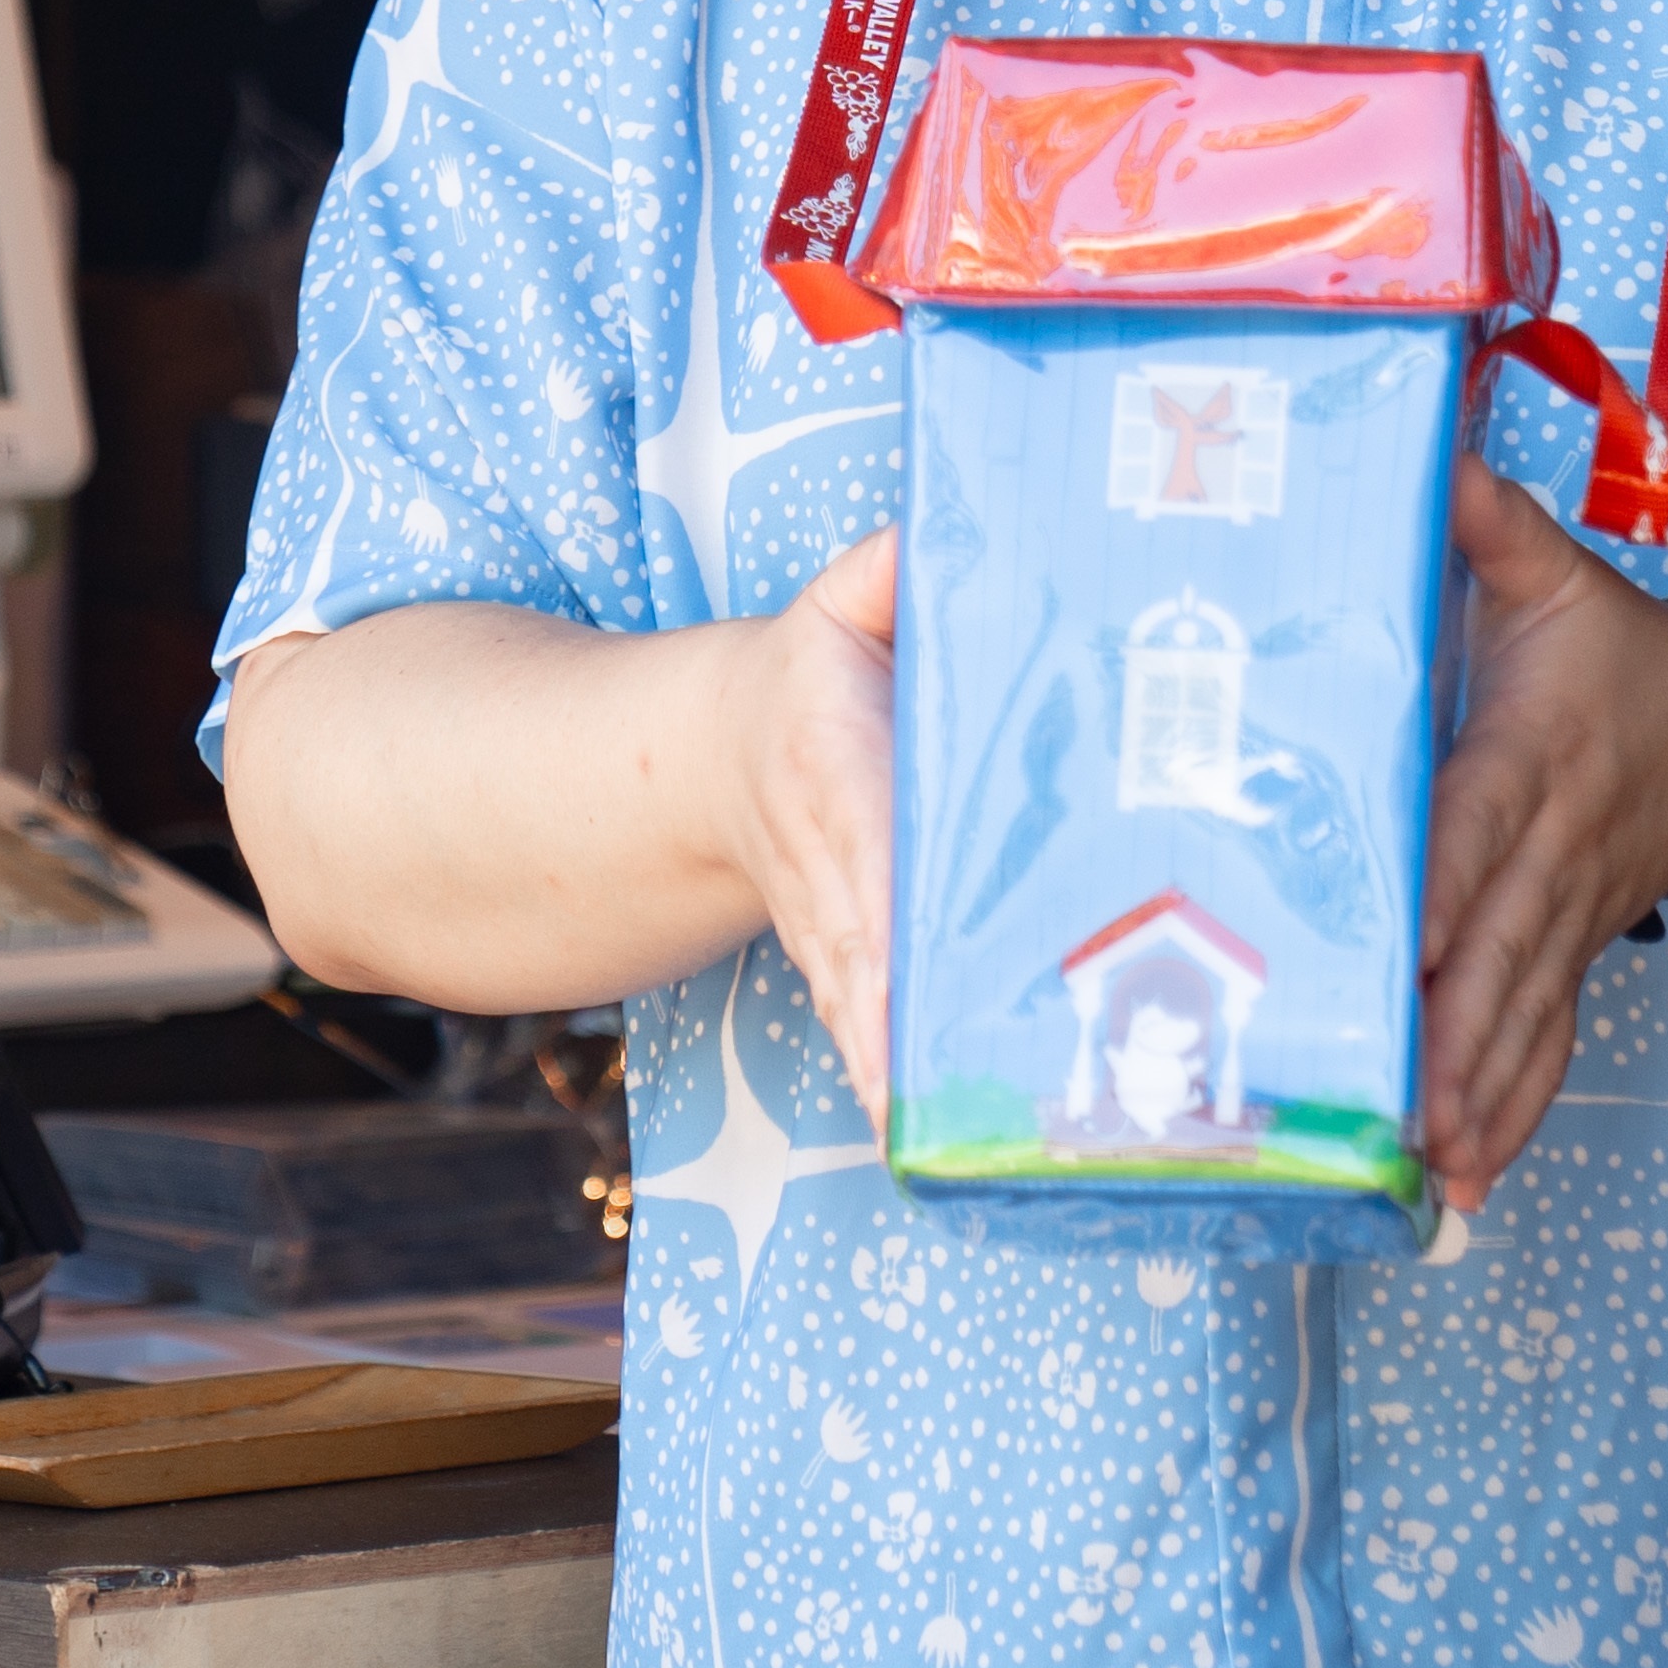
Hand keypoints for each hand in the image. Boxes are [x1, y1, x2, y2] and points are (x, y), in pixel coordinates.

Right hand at [703, 530, 905, 1096]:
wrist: (720, 756)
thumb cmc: (814, 675)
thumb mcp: (844, 602)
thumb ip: (890, 569)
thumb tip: (947, 531)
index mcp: (833, 767)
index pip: (865, 831)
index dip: (881, 894)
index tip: (901, 951)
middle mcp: (828, 862)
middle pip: (861, 943)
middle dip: (886, 1011)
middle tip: (919, 1078)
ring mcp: (833, 928)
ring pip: (860, 1002)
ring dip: (886, 1064)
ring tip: (925, 1125)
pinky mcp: (846, 968)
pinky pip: (865, 1029)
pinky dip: (886, 1080)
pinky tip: (919, 1136)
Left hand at [1414, 466, 1667, 1211]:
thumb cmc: (1622, 658)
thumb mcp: (1561, 578)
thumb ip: (1490, 526)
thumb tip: (1434, 457)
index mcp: (1530, 760)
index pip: (1481, 828)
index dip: (1449, 888)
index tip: (1415, 950)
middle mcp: (1550, 855)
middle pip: (1502, 953)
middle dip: (1456, 1036)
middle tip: (1403, 1112)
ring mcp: (1568, 921)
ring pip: (1525, 1016)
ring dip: (1479, 1095)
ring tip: (1430, 1167)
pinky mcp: (1575, 958)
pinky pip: (1549, 1043)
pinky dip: (1514, 1111)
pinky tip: (1468, 1178)